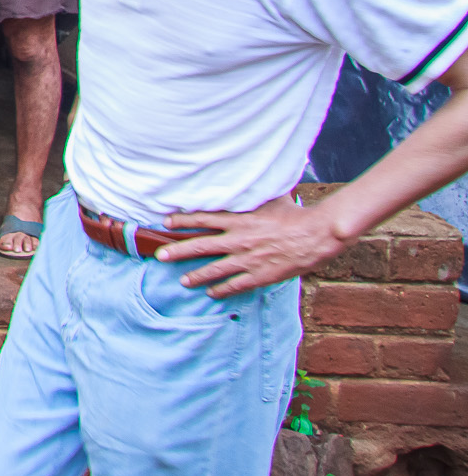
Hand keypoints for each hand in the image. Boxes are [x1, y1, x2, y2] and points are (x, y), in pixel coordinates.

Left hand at [155, 197, 346, 295]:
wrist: (317, 235)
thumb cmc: (294, 215)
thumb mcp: (268, 199)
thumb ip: (251, 196)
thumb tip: (243, 182)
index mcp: (239, 220)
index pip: (203, 219)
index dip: (182, 221)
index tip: (166, 223)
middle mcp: (238, 240)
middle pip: (201, 246)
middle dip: (178, 251)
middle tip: (160, 255)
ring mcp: (248, 259)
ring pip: (215, 269)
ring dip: (196, 275)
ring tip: (183, 280)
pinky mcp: (260, 275)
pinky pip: (235, 285)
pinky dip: (221, 290)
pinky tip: (211, 293)